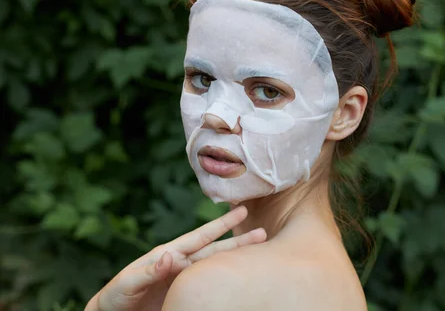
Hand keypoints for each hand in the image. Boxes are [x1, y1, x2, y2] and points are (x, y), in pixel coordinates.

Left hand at [85, 206, 264, 310]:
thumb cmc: (116, 297)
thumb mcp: (129, 282)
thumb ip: (149, 269)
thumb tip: (170, 255)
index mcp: (168, 254)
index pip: (200, 237)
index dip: (220, 225)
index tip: (240, 211)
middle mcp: (181, 263)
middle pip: (215, 250)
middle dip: (239, 241)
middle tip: (263, 232)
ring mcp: (184, 279)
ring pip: (215, 266)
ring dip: (235, 258)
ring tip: (257, 251)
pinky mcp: (184, 294)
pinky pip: (208, 285)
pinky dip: (223, 279)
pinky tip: (237, 278)